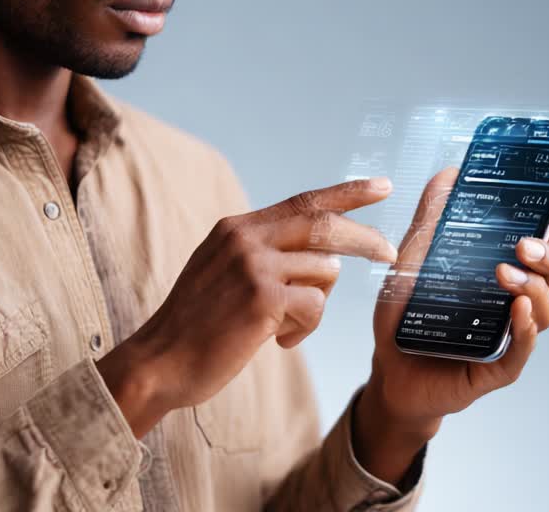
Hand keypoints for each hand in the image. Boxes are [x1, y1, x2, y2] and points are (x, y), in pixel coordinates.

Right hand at [98, 177, 397, 437]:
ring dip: (315, 306)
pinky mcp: (262, 298)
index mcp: (236, 228)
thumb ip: (265, 255)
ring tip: (283, 327)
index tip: (382, 186)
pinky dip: (305, 330)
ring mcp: (253, 266)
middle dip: (364, 239)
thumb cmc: (197, 327)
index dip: (347, 193)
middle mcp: (245, 239)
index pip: (304, 201)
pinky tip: (277, 341)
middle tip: (389, 253)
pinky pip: (315, 307)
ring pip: (324, 274)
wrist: (158, 363)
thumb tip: (324, 255)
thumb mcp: (224, 273)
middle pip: (325, 226)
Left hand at [353, 167, 548, 481]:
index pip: (546, 239)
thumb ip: (432, 217)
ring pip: (547, 309)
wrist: (387, 369)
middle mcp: (515, 299)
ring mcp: (510, 333)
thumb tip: (449, 173)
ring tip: (505, 274)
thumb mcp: (413, 258)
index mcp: (504, 268)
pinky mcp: (498, 366)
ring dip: (533, 287)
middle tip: (524, 244)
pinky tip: (517, 310)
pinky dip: (525, 328)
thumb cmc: (407, 315)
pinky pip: (523, 348)